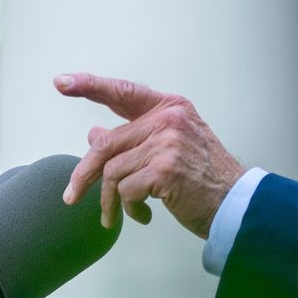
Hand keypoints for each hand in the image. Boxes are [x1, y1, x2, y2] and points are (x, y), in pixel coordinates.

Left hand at [55, 72, 245, 237]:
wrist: (236, 203)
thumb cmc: (204, 178)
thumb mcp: (170, 149)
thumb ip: (136, 139)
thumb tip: (94, 134)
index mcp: (170, 107)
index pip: (123, 92)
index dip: (89, 85)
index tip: (61, 82)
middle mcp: (168, 119)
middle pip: (106, 143)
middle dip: (85, 173)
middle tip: (72, 195)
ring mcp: (167, 142)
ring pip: (113, 171)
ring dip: (111, 200)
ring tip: (118, 215)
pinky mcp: (164, 169)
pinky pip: (125, 190)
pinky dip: (128, 208)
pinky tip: (143, 215)